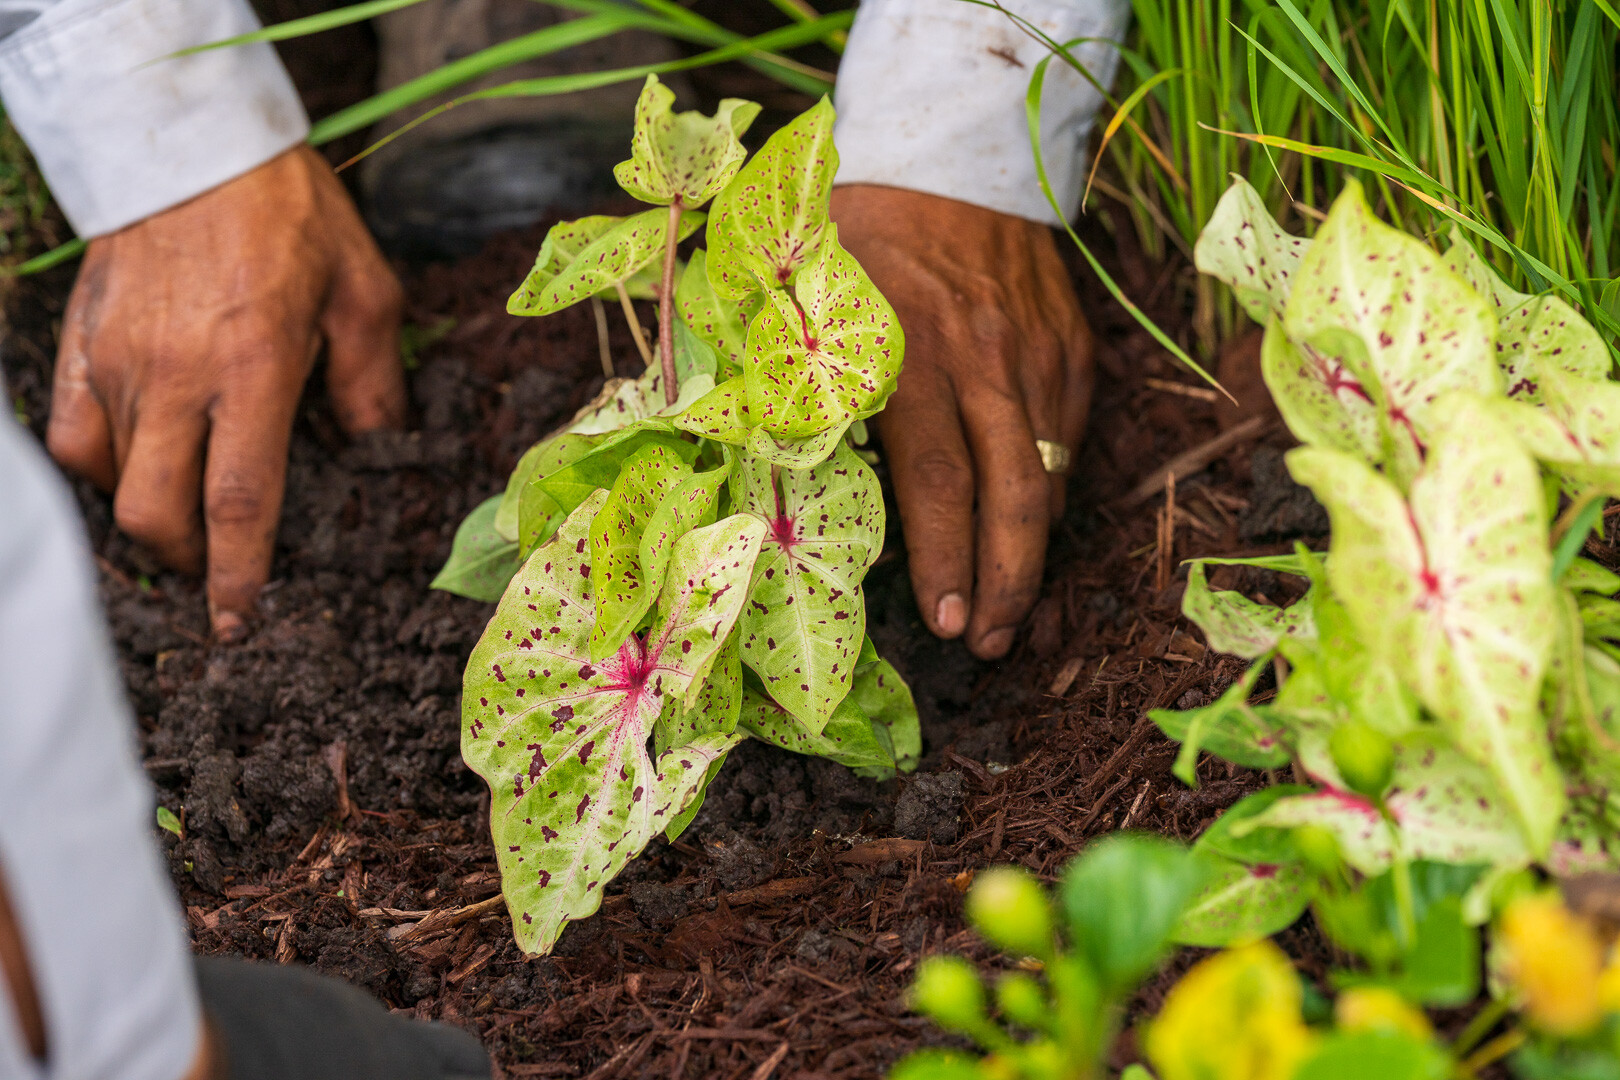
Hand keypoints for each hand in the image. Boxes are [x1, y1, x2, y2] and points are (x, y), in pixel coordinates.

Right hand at [47, 145, 405, 640]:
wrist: (193, 140)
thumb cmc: (291, 214)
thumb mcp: (364, 291)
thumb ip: (372, 382)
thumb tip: (381, 449)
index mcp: (252, 367)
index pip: (239, 500)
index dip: (239, 575)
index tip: (239, 623)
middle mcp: (174, 376)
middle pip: (158, 511)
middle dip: (189, 562)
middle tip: (220, 572)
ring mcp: (116, 361)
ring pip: (109, 481)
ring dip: (147, 517)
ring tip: (184, 522)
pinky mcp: (80, 342)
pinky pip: (68, 434)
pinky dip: (96, 468)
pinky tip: (131, 469)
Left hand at [831, 185, 1092, 659]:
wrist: (955, 157)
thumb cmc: (861, 232)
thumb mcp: (810, 296)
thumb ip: (810, 384)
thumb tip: (800, 486)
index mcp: (909, 350)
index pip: (936, 480)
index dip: (944, 561)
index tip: (945, 625)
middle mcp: (984, 359)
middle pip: (1011, 496)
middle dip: (1005, 583)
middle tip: (989, 644)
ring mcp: (1038, 355)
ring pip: (1048, 476)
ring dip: (1033, 554)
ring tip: (1010, 612)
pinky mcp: (1072, 348)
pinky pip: (1067, 439)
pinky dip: (1049, 491)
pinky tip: (1025, 530)